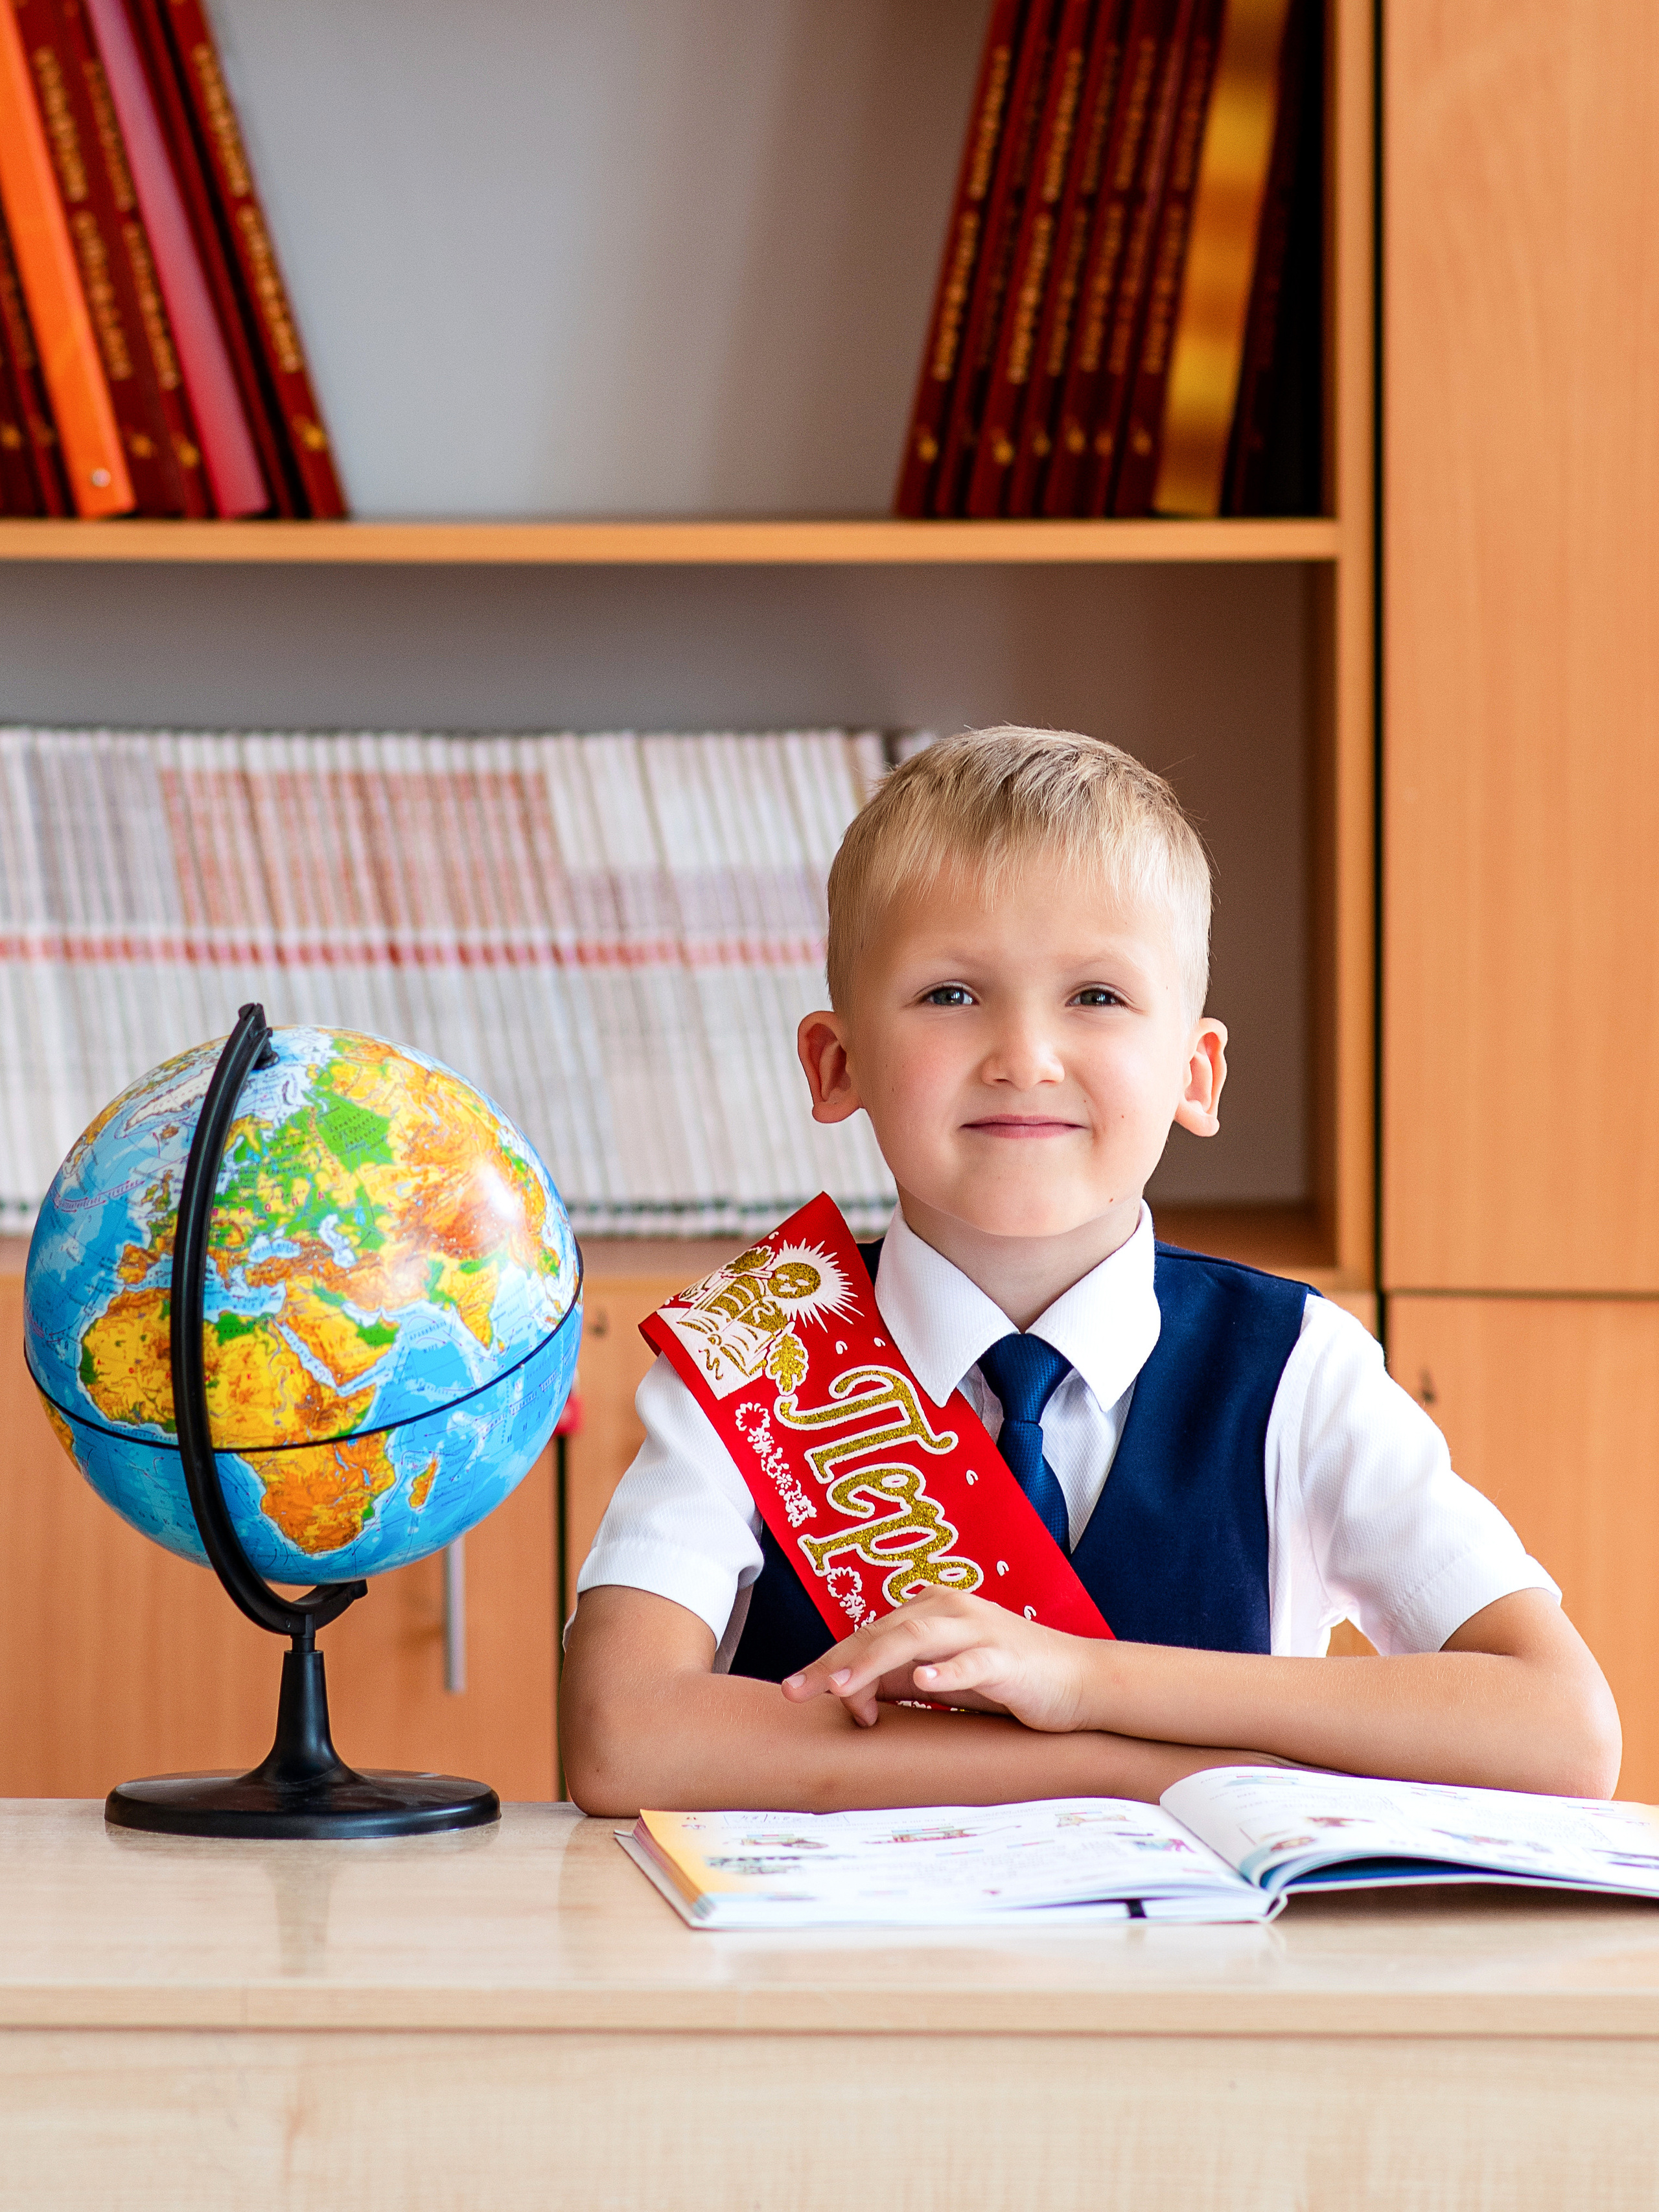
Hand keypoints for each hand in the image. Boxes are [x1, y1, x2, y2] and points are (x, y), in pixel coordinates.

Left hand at [780, 1591, 1097, 1732]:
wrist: (1077, 1681)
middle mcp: (949, 1610)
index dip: (832, 1664)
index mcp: (930, 1611)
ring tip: (842, 1688)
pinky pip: (972, 1662)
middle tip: (797, 1691)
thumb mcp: (943, 1679)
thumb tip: (850, 1694)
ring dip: (874, 1663)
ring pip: (916, 1640)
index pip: (868, 1635)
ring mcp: (979, 1631)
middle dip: (835, 1663)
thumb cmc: (1007, 1679)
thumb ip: (899, 1679)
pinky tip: (924, 1684)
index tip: (801, 1694)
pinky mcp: (1006, 1658)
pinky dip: (947, 1672)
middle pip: (880, 1633)